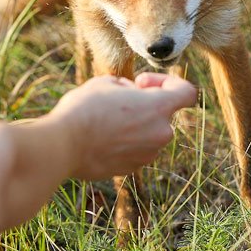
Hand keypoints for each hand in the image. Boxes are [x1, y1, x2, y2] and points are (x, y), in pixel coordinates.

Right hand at [46, 73, 196, 180]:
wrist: (64, 145)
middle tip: (116, 100)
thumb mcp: (104, 83)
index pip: (186, 93)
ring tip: (102, 120)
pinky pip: (134, 150)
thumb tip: (129, 94)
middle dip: (143, 105)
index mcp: (158, 108)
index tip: (142, 82)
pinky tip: (98, 137)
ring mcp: (147, 154)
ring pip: (147, 134)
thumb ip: (126, 87)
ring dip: (133, 125)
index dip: (167, 82)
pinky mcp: (131, 169)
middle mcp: (160, 133)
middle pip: (162, 115)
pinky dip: (122, 143)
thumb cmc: (83, 109)